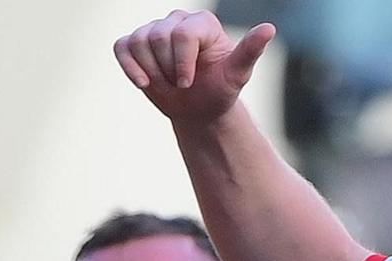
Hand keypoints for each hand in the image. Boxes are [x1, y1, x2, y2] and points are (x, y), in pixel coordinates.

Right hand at [113, 12, 273, 129]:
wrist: (197, 109)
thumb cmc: (218, 91)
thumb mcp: (236, 75)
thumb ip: (249, 51)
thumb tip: (269, 29)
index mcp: (203, 22)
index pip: (181, 35)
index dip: (181, 64)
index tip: (188, 83)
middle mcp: (177, 19)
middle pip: (157, 37)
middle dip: (166, 69)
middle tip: (180, 83)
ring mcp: (154, 29)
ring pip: (138, 42)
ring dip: (150, 71)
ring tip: (166, 82)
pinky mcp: (135, 43)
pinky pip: (121, 47)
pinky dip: (128, 67)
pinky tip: (143, 82)